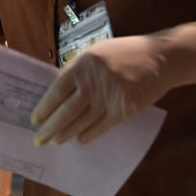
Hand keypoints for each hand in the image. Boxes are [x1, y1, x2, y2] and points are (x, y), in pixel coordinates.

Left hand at [32, 22, 195, 145]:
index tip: (34, 119)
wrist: (161, 58)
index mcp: (83, 65)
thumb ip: (77, 71)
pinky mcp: (125, 109)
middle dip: (50, 128)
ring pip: (82, 121)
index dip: (44, 107)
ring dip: (66, 134)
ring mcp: (110, 97)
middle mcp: (94, 82)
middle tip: (39, 140)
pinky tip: (79, 140)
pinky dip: (89, 135)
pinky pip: (102, 127)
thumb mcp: (95, 53)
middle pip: (66, 111)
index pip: (56, 91)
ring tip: (54, 142)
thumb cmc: (124, 53)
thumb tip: (57, 94)